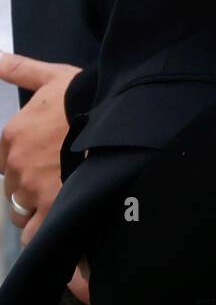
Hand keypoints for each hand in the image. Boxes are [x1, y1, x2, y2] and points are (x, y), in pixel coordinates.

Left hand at [0, 53, 80, 246]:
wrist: (117, 117)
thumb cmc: (84, 95)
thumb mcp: (52, 77)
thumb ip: (20, 70)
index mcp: (11, 136)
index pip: (4, 162)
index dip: (23, 162)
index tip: (44, 157)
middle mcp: (16, 166)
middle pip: (13, 188)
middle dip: (30, 185)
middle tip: (58, 175)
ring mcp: (33, 191)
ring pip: (22, 212)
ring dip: (36, 208)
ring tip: (62, 198)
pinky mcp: (53, 211)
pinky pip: (36, 234)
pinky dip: (45, 232)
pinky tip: (60, 222)